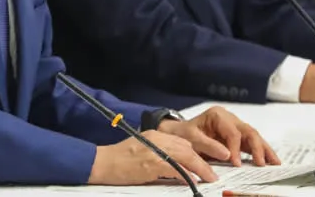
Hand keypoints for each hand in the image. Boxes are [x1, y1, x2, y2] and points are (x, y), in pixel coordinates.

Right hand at [88, 130, 215, 185]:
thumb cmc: (119, 160)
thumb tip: (179, 167)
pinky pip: (174, 167)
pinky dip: (185, 174)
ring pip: (185, 156)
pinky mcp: (151, 162)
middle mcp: (156, 139)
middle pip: (187, 147)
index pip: (182, 141)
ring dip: (200, 168)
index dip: (196, 154)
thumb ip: (160, 154)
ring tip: (209, 178)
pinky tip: (192, 180)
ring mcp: (154, 150)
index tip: (205, 164)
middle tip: (212, 174)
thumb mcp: (142, 150)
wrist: (102, 163)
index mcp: (154, 134)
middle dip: (202, 161)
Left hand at [158, 106, 280, 166]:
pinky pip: (251, 142)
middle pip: (247, 131)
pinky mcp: (237, 136)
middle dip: (257, 147)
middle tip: (262, 163)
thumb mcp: (190, 138)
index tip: (236, 163)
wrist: (178, 133)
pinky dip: (260, 151)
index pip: (232, 132)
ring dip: (264, 149)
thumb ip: (207, 145)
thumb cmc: (183, 133)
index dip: (236, 148)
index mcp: (217, 115)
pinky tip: (270, 160)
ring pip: (253, 136)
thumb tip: (227, 154)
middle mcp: (228, 118)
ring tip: (275, 163)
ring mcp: (234, 126)